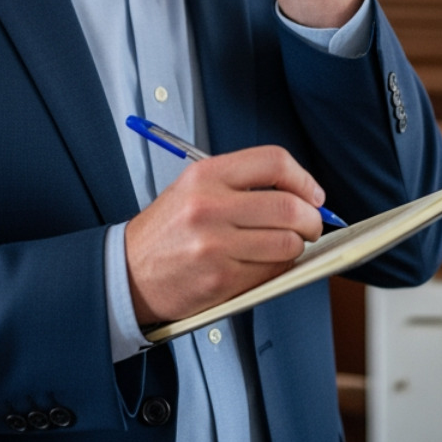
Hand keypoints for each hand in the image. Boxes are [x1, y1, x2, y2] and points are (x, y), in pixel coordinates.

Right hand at [124, 145, 326, 325]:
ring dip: (297, 246)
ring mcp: (214, 246)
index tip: (313, 195)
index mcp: (206, 176)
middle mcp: (209, 207)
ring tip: (287, 244)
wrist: (127, 273)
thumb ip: (245, 184)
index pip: (274, 162)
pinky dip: (279, 268)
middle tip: (311, 224)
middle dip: (311, 219)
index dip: (304, 179)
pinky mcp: (219, 280)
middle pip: (289, 207)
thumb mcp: (196, 188)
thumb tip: (303, 194)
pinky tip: (266, 263)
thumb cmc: (168, 230)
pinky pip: (271, 272)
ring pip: (287, 243)